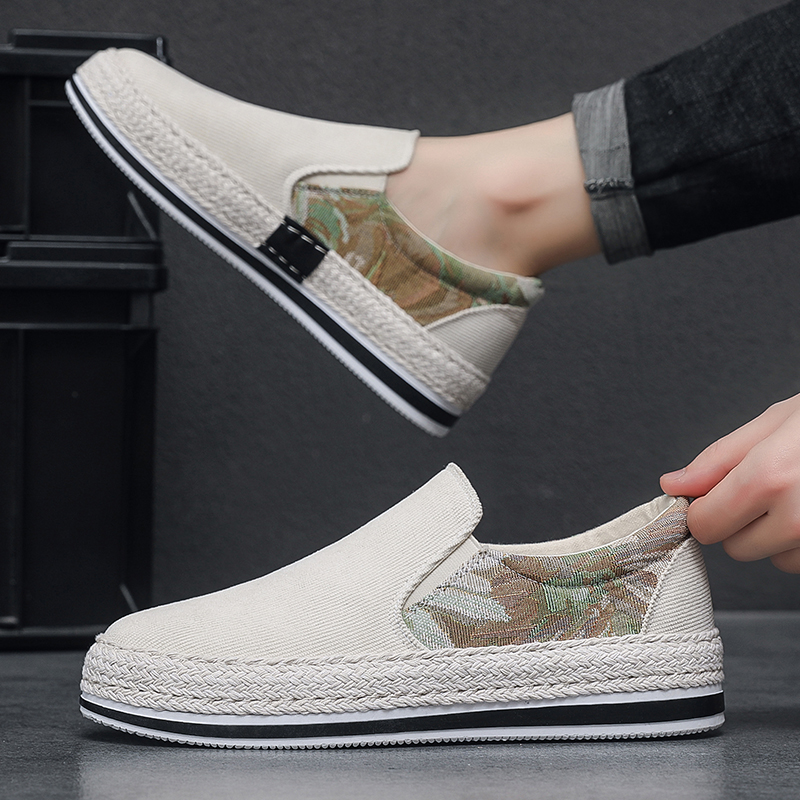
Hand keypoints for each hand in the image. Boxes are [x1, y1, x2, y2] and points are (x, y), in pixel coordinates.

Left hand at [660, 394, 799, 572]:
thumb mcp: (775, 422)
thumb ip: (719, 458)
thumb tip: (675, 484)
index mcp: (770, 477)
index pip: (705, 524)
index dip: (704, 510)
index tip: (711, 497)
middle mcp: (799, 517)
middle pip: (735, 547)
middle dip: (742, 521)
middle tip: (771, 486)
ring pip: (773, 558)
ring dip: (778, 534)